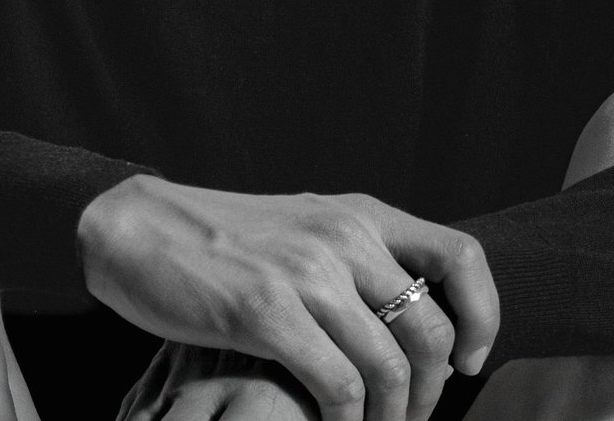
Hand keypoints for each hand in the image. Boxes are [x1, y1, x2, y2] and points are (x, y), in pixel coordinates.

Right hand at [77, 177, 496, 420]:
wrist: (132, 228)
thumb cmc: (215, 241)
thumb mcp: (299, 228)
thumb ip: (352, 258)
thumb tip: (407, 318)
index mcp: (357, 213)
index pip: (462, 257)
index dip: (482, 316)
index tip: (465, 360)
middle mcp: (342, 237)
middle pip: (429, 332)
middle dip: (429, 395)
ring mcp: (305, 273)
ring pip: (389, 368)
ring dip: (390, 419)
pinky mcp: (265, 311)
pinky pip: (339, 385)